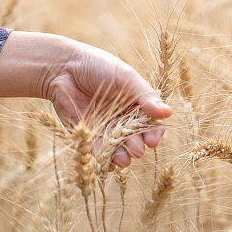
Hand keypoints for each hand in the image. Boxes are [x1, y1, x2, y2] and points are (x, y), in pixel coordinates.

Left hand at [0, 31, 171, 167]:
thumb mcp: (125, 77)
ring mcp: (106, 129)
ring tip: (123, 159)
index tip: (152, 139)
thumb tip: (167, 113)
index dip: (154, 133)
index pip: (151, 123)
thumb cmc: (98, 67)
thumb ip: (145, 96)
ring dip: (123, 157)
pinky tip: (108, 164)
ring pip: (119, 150)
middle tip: (136, 148)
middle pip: (136, 139)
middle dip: (137, 146)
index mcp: (136, 104)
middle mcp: (123, 119)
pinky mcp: (88, 137)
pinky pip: (99, 154)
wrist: (63, 68)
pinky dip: (104, 161)